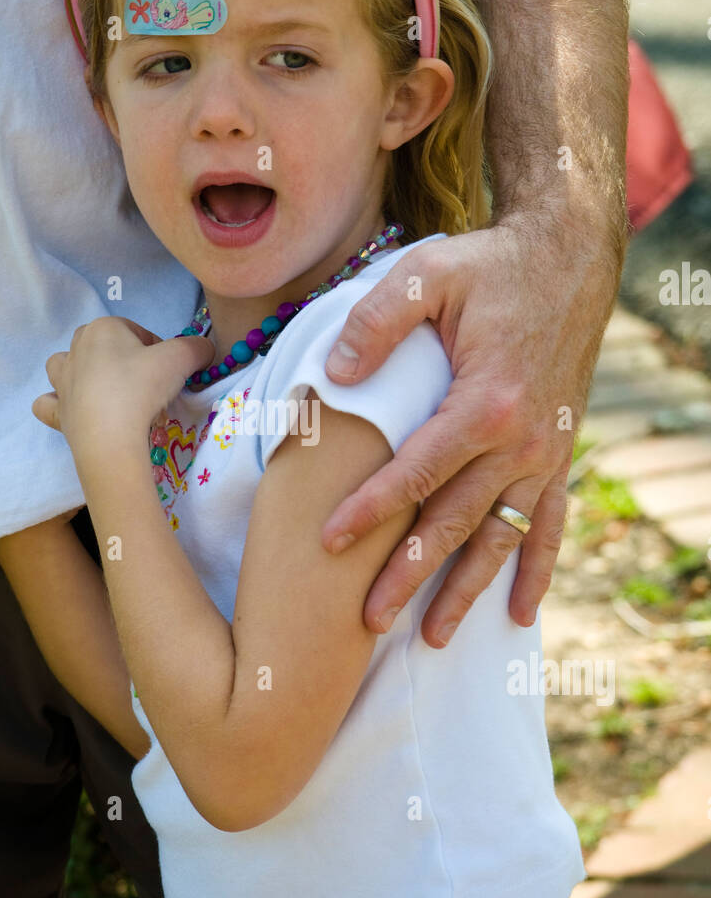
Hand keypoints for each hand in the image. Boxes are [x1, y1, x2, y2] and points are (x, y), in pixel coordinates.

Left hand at [32, 316, 213, 460]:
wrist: (111, 438)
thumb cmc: (142, 388)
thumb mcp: (181, 358)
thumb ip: (197, 348)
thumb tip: (204, 350)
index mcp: (103, 328)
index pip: (137, 331)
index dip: (158, 351)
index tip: (169, 373)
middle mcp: (76, 349)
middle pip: (104, 346)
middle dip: (125, 361)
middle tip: (147, 386)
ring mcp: (62, 382)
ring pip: (65, 365)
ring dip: (82, 373)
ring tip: (108, 392)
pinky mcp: (57, 412)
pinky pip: (48, 402)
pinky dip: (58, 403)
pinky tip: (74, 410)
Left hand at [320, 212, 624, 645]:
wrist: (568, 259)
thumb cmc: (489, 267)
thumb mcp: (427, 274)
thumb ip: (378, 322)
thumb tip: (335, 374)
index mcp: (485, 402)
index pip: (417, 471)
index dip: (371, 509)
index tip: (330, 541)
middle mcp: (522, 440)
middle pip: (456, 521)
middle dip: (411, 575)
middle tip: (369, 621)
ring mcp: (546, 453)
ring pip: (501, 536)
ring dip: (467, 589)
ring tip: (434, 638)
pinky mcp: (559, 454)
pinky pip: (550, 524)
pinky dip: (536, 569)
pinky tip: (521, 613)